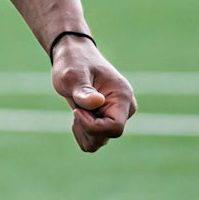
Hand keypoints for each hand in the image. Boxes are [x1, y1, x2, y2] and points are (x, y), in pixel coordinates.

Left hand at [50, 37, 135, 152]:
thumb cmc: (73, 63)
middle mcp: (125, 109)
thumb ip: (83, 91)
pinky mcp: (107, 121)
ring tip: (78, 107)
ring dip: (82, 129)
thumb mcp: (73, 75)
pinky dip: (81, 132)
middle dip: (84, 126)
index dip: (92, 126)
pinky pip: (93, 141)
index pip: (114, 128)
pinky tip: (79, 113)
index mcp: (122, 96)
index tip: (77, 111)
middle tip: (76, 105)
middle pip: (105, 136)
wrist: (74, 57)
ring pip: (98, 142)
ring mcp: (117, 116)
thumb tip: (98, 102)